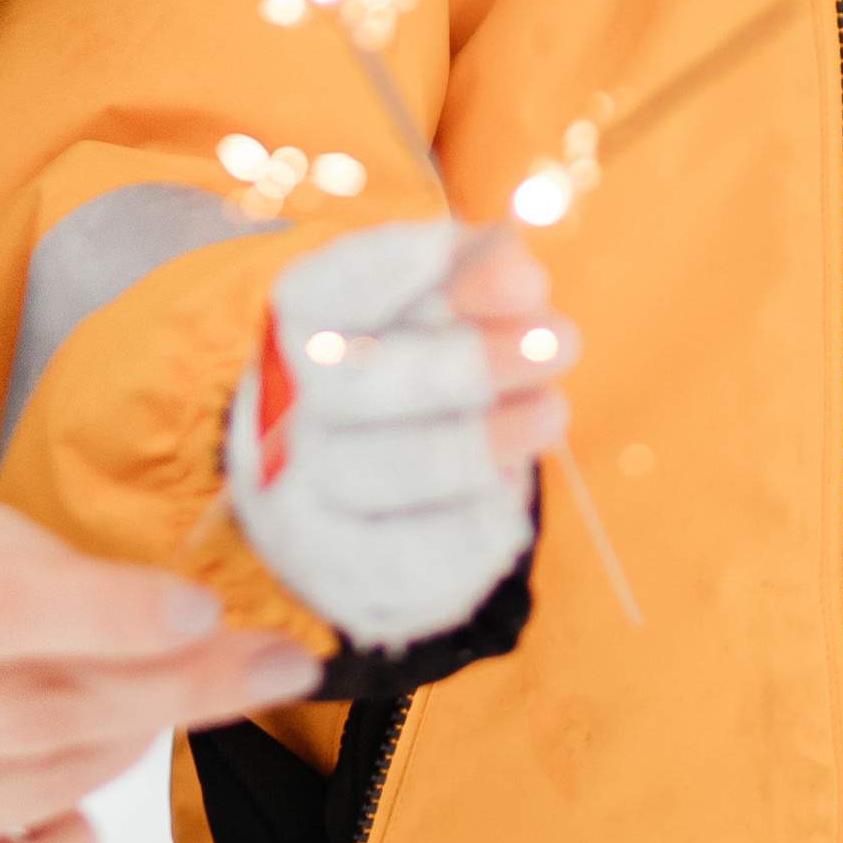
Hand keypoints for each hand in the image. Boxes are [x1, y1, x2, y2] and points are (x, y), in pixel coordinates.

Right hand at [0, 485, 321, 842]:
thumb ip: (36, 560)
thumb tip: (170, 620)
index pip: (1, 613)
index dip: (111, 613)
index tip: (205, 612)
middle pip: (51, 711)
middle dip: (182, 684)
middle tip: (271, 660)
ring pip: (54, 786)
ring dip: (127, 736)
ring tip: (135, 690)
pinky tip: (75, 798)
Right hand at [225, 219, 571, 652]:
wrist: (354, 499)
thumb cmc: (411, 378)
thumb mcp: (437, 315)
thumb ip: (473, 282)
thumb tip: (518, 270)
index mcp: (294, 332)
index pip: (326, 292)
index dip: (403, 270)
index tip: (506, 265)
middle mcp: (279, 415)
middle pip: (358, 386)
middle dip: (467, 363)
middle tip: (563, 340)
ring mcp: (298, 503)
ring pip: (385, 474)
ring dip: (481, 443)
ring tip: (552, 410)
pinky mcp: (338, 577)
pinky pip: (408, 564)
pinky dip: (471, 530)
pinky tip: (509, 500)